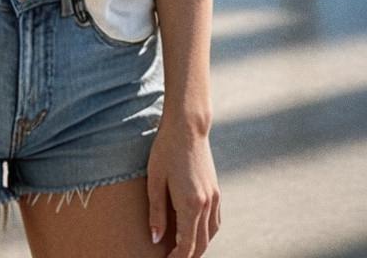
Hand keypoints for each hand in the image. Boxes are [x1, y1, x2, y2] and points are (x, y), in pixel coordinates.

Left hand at [147, 118, 220, 256]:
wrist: (188, 126)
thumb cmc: (166, 150)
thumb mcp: (155, 180)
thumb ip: (156, 212)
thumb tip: (155, 238)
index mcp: (190, 204)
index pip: (187, 245)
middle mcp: (206, 204)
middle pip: (201, 244)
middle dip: (188, 256)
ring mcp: (214, 197)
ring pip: (211, 234)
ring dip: (198, 246)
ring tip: (183, 249)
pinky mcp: (216, 190)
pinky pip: (215, 221)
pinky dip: (206, 232)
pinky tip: (195, 231)